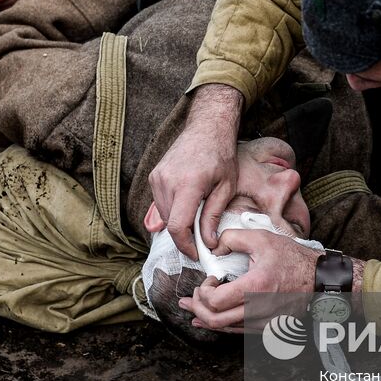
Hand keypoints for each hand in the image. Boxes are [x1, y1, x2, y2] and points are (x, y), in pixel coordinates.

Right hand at [147, 83, 244, 257]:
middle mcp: (167, 181)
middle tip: (202, 240)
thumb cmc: (221, 155)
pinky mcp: (154, 176)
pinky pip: (160, 203)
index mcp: (188, 184)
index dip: (186, 246)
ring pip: (163, 215)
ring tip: (197, 217)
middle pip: (169, 223)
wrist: (207, 127)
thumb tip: (208, 243)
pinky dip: (172, 210)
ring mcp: (157, 177)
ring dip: (178, 222)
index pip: (177, 226)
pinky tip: (188, 203)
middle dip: (184, 237)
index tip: (197, 253)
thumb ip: (213, 216)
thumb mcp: (226, 187)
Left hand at [180, 229, 322, 330]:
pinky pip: (237, 331)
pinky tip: (207, 321)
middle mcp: (258, 310)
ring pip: (224, 329)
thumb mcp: (262, 238)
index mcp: (255, 288)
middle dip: (197, 307)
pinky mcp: (266, 327)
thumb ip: (232, 238)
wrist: (319, 280)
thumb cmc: (293, 259)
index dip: (204, 291)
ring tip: (191, 310)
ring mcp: (262, 322)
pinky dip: (220, 325)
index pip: (216, 301)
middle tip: (191, 296)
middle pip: (215, 320)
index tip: (210, 279)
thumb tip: (214, 249)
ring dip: (204, 319)